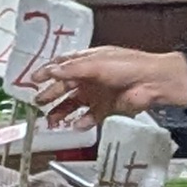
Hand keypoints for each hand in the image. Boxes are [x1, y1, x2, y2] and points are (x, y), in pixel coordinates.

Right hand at [40, 47, 186, 122]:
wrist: (153, 83)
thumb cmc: (129, 66)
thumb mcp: (97, 64)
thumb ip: (73, 70)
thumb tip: (52, 71)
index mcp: (88, 60)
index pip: (62, 66)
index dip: (47, 71)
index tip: (33, 79)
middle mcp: (91, 77)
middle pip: (65, 86)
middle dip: (50, 94)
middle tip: (37, 102)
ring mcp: (98, 93)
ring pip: (74, 104)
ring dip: (62, 112)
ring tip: (51, 121)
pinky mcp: (107, 108)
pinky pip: (90, 117)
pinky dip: (82, 122)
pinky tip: (76, 125)